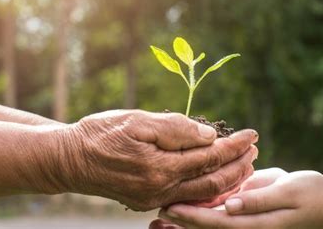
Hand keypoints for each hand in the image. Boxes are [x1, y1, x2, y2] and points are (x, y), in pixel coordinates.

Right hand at [53, 110, 257, 210]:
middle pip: (212, 183)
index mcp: (160, 168)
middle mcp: (160, 189)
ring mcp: (153, 199)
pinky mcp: (146, 200)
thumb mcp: (137, 121)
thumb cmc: (99, 134)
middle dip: (238, 166)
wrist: (68, 159)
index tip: (252, 134)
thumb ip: (175, 128)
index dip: (235, 146)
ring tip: (243, 164)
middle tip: (254, 150)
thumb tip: (209, 135)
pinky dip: (206, 188)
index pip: (210, 158)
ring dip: (226, 179)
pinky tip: (214, 177)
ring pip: (202, 194)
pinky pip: (186, 197)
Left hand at [154, 168, 322, 227]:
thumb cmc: (314, 195)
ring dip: (190, 221)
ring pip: (214, 224)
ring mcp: (251, 224)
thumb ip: (258, 199)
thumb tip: (230, 205)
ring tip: (164, 217)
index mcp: (255, 222)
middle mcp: (250, 227)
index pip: (216, 222)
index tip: (169, 209)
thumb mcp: (289, 190)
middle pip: (209, 227)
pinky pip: (226, 217)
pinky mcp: (254, 217)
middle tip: (156, 214)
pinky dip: (207, 213)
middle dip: (183, 222)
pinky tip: (194, 205)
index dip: (191, 216)